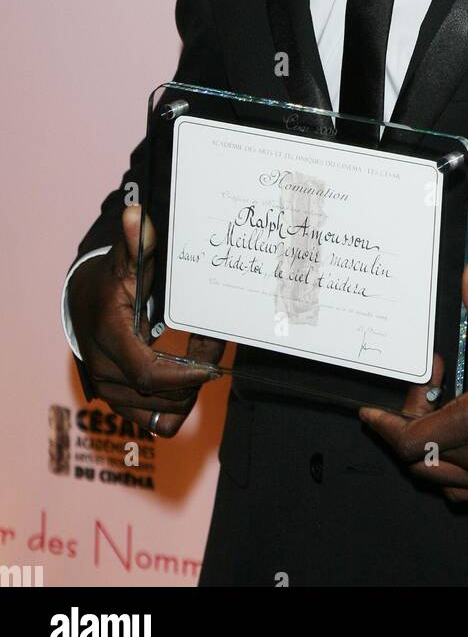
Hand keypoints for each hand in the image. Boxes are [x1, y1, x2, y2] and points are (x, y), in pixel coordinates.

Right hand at [68, 204, 223, 436]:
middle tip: (215, 350)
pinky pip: (155, 422)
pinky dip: (175, 406)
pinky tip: (185, 378)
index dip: (184, 375)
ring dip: (188, 392)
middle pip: (160, 395)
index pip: (147, 372)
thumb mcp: (125, 261)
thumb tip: (137, 213)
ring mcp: (110, 391)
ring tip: (202, 360)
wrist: (83, 303)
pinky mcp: (118, 403)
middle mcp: (105, 370)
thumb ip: (135, 241)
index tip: (214, 366)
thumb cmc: (110, 282)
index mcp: (109, 336)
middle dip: (195, 378)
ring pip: (160, 413)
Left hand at [358, 260, 467, 502]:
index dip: (385, 423)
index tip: (373, 407)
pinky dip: (447, 473)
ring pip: (436, 480)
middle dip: (404, 428)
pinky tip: (458, 444)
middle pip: (415, 461)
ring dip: (423, 451)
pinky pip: (462, 492)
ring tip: (436, 415)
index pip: (408, 438)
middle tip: (424, 392)